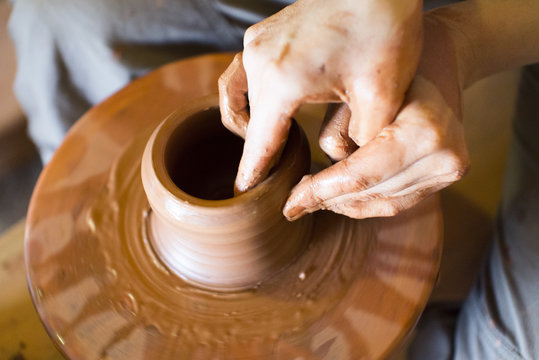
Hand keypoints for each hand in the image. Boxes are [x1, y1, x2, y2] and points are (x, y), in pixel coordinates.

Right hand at [219, 0, 422, 191]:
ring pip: (238, 99)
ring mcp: (257, 44)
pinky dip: (247, 98)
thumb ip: (363, 142)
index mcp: (284, 81)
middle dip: (257, 153)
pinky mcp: (262, 35)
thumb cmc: (385, 32)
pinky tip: (264, 107)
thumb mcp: (382, 97)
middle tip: (274, 175)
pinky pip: (241, 74)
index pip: (259, 143)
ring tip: (268, 144)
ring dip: (247, 125)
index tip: (242, 195)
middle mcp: (260, 61)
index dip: (252, 174)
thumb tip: (349, 164)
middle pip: (246, 123)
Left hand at [283, 13, 469, 219]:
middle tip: (294, 204)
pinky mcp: (445, 177)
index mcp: (423, 130)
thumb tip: (319, 189)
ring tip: (314, 197)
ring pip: (382, 203)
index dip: (319, 192)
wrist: (430, 63)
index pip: (359, 175)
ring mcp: (450, 169)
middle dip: (327, 200)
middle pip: (370, 192)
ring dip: (344, 203)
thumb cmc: (378, 75)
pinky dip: (364, 202)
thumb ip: (335, 140)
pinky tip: (339, 196)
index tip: (289, 205)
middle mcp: (445, 155)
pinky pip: (396, 202)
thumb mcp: (348, 98)